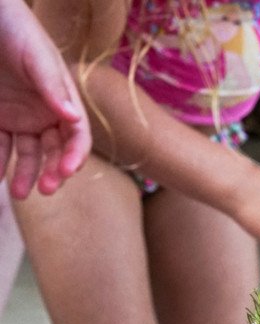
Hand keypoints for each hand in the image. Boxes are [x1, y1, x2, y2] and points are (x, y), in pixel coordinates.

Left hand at [0, 0, 90, 198]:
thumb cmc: (15, 29)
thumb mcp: (36, 55)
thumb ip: (53, 87)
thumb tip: (73, 120)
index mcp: (64, 102)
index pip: (77, 137)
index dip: (74, 156)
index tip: (65, 171)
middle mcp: (46, 115)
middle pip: (55, 152)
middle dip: (51, 173)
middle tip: (44, 189)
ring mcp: (21, 118)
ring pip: (28, 155)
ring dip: (25, 175)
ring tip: (18, 192)